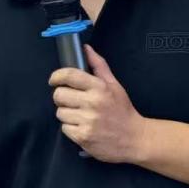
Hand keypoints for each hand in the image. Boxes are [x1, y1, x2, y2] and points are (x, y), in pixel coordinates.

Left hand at [48, 44, 148, 163]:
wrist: (134, 138)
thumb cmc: (123, 111)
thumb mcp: (114, 85)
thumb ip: (99, 66)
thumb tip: (86, 49)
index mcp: (99, 88)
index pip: (69, 75)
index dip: (57, 76)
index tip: (54, 80)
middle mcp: (92, 103)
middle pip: (59, 95)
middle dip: (62, 97)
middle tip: (72, 101)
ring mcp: (87, 121)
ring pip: (60, 112)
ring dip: (67, 114)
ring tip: (80, 116)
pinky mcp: (83, 137)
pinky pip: (64, 128)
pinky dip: (71, 128)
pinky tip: (83, 127)